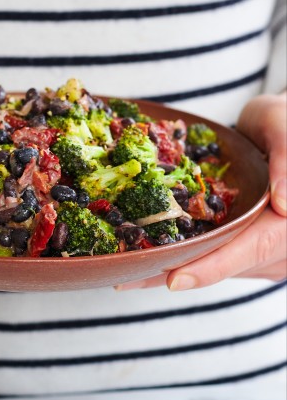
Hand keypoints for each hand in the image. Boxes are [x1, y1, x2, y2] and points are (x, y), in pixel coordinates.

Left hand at [118, 92, 286, 291]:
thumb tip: (284, 205)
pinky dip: (184, 256)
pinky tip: (151, 255)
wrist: (284, 131)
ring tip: (131, 271)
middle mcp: (281, 243)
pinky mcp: (249, 244)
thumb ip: (286, 160)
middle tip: (129, 278)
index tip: (175, 279)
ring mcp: (266, 249)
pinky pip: (216, 254)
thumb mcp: (281, 124)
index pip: (252, 248)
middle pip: (227, 265)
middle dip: (178, 272)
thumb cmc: (284, 121)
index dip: (213, 266)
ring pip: (219, 264)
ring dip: (175, 268)